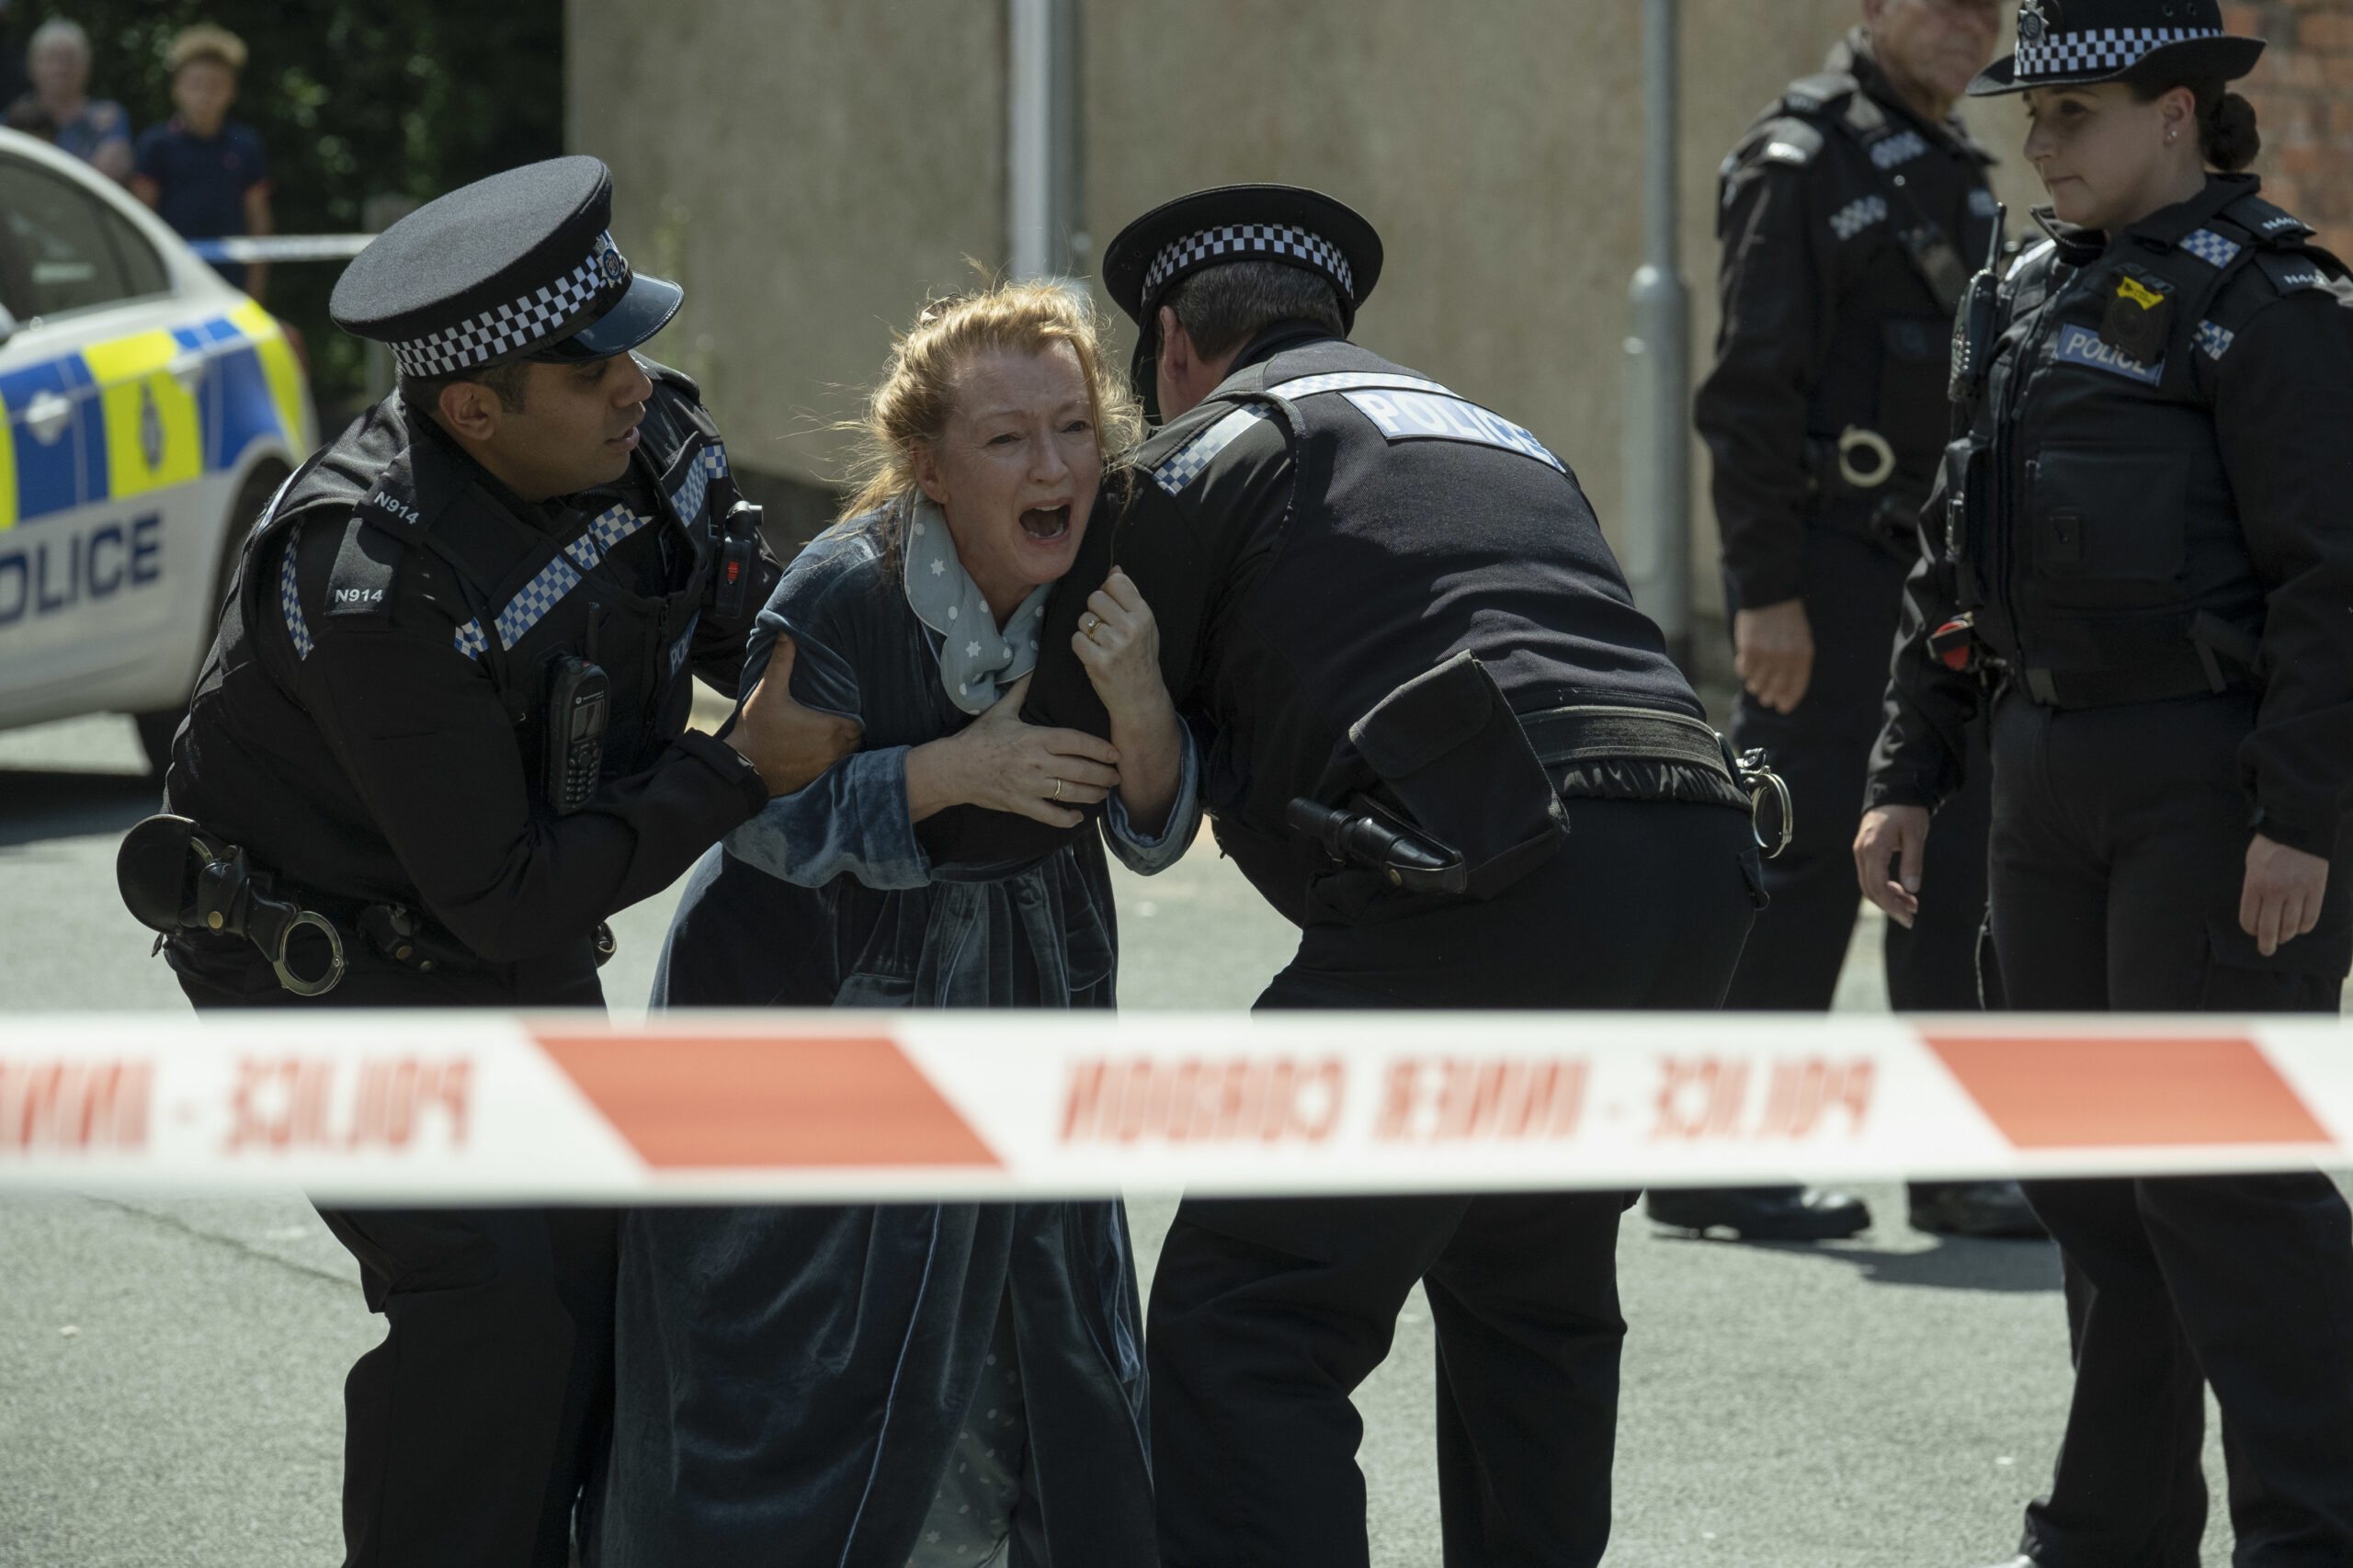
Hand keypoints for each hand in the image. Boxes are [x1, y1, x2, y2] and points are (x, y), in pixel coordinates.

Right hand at [726, 637, 863, 796]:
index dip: (852, 715)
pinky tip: (817, 753)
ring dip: (842, 746)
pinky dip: (831, 761)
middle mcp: (833, 749)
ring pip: (847, 755)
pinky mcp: (816, 780)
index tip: (841, 709)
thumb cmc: (756, 727)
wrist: (742, 766)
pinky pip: (835, 770)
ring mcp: (826, 768)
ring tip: (828, 735)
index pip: (858, 721)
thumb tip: (786, 632)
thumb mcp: (769, 691)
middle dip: (849, 730)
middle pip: (855, 738)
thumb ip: (782, 661)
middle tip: (835, 719)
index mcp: (829, 727)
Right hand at [905, 673, 1121, 827]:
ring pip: (1071, 793)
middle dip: (1104, 775)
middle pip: (1081, 770)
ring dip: (1093, 795)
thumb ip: (1022, 690)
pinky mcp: (1021, 805)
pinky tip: (1079, 817)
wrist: (953, 768)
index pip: (1076, 742)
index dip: (1100, 749)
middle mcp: (1036, 762)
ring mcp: (1029, 786)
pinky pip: (1050, 815)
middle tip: (1118, 777)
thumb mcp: (1001, 710)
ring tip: (1105, 793)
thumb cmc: (978, 739)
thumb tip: (1034, 666)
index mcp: (1035, 738)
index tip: (1115, 753)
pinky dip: (1068, 819)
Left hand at [1074, 568, 1171, 731]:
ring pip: (1084, 619)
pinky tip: (1094, 655)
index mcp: (1144, 615)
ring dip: (1087, 630)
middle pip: (1095, 597)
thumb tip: (1115, 569)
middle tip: (1105, 629)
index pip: (1115, 582)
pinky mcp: (1098, 661)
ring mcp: (1114, 645)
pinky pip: (1076, 639)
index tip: (1112, 607)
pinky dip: (1081, 646)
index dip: (1108, 592)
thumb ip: (1130, 597)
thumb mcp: (1145, 625)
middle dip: (1095, 611)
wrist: (1140, 697)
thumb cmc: (1141, 658)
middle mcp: (1130, 628)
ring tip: (1101, 644)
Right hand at [1735, 599, 1814, 714]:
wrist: (1770, 595)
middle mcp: (1785, 658)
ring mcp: (1766, 655)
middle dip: (1769, 696)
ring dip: (1756, 685)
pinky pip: (1744, 670)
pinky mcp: (1749, 650)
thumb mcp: (1801, 640)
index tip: (1781, 708)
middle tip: (1765, 698)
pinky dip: (1744, 670)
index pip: (1796, 686)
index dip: (1788, 700)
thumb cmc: (1787, 619)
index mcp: (1803, 655)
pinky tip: (1747, 664)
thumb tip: (1783, 692)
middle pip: (1775, 688)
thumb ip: (1796, 665)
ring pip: (1757, 682)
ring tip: (1755, 682)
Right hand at [1854, 805, 1930, 928]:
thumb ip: (1912, 861)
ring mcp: (1860, 852)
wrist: (1894, 790)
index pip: (1878, 886)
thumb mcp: (1915, 835)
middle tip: (1911, 915)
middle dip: (1890, 906)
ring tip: (1910, 903)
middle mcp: (1861, 853)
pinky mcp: (1864, 852)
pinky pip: (1870, 876)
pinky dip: (1884, 887)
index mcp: (1872, 849)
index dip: (1892, 905)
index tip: (1908, 917)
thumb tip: (1912, 888)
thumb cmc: (1906, 810)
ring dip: (1888, 898)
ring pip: (1869, 885)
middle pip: (1870, 889)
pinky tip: (1901, 890)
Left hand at [2240, 833, 2329, 956]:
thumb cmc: (2270, 844)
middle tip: (2266, 950)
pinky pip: (2310, 917)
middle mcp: (2275, 892)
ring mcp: (2297, 892)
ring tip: (2282, 938)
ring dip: (2285, 936)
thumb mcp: (2252, 863)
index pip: (2249, 919)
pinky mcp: (2316, 890)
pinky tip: (2299, 928)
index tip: (2252, 931)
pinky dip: (2304, 927)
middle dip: (2266, 944)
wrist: (2299, 826)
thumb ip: (2253, 886)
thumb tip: (2256, 909)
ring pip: (2291, 926)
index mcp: (2255, 884)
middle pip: (2269, 928)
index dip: (2250, 929)